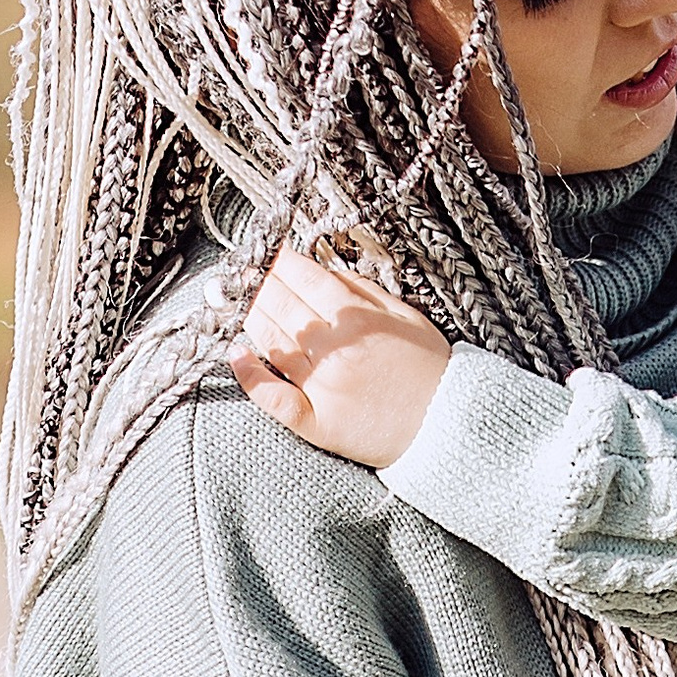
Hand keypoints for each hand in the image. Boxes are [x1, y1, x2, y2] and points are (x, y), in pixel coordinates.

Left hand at [229, 243, 452, 467]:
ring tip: (226, 298)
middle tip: (232, 270)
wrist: (450, 426)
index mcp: (358, 319)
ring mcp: (322, 386)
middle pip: (282, 306)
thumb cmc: (431, 370)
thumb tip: (324, 271)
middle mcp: (335, 349)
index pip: (305, 279)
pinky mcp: (316, 422)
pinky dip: (251, 376)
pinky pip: (274, 397)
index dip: (277, 261)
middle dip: (253, 283)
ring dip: (246, 316)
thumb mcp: (408, 316)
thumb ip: (365, 291)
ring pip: (272, 342)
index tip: (261, 250)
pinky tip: (235, 354)